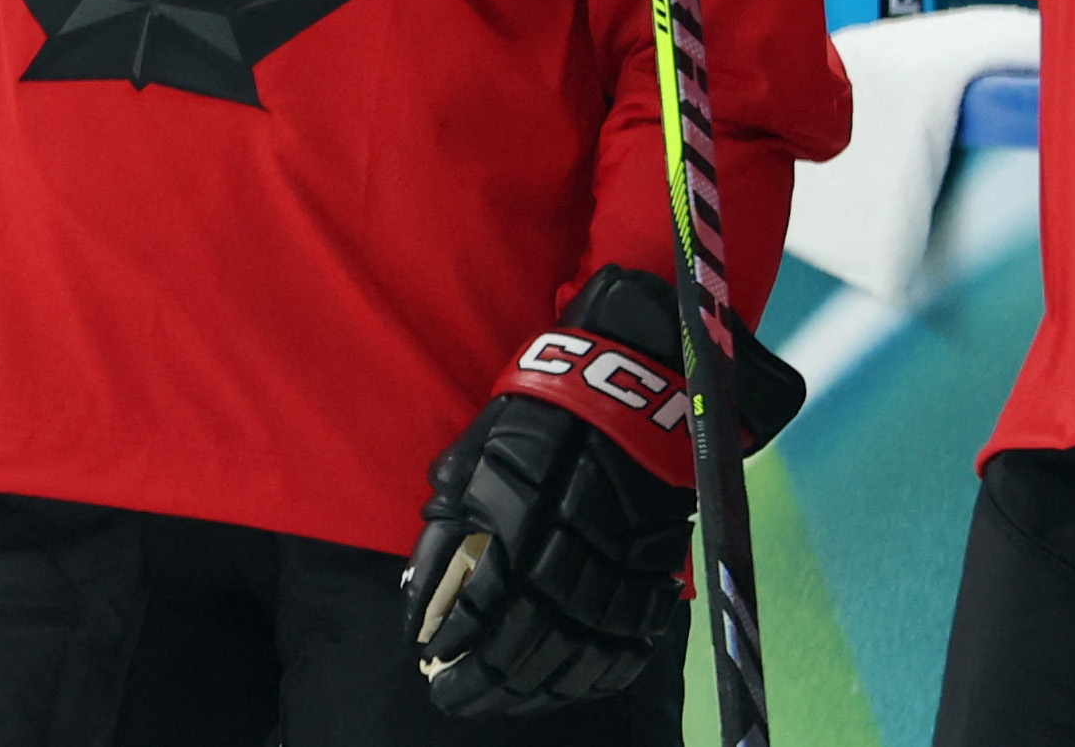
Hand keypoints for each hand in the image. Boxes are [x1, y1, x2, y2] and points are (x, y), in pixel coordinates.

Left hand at [403, 265, 803, 717]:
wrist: (630, 374)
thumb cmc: (540, 408)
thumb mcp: (479, 449)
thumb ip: (449, 522)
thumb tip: (419, 594)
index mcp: (515, 513)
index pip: (477, 605)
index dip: (452, 646)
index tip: (433, 668)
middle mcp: (566, 544)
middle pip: (524, 640)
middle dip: (485, 680)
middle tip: (456, 698)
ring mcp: (616, 559)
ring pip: (576, 647)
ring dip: (536, 686)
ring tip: (504, 700)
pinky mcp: (655, 562)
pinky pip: (628, 635)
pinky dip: (599, 670)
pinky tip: (570, 683)